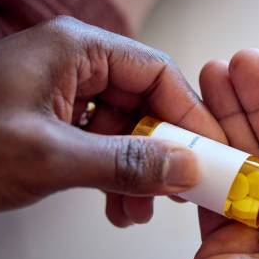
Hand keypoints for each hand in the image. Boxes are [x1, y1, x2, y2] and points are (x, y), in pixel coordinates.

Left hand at [0, 16, 223, 225]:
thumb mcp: (49, 157)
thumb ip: (125, 163)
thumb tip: (184, 167)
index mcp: (76, 50)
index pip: (157, 73)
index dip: (190, 114)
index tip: (209, 151)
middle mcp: (75, 64)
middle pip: (145, 102)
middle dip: (162, 151)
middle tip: (179, 187)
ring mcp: (64, 91)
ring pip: (126, 127)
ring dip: (138, 170)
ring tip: (139, 208)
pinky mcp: (54, 118)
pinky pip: (102, 141)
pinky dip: (114, 174)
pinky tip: (116, 204)